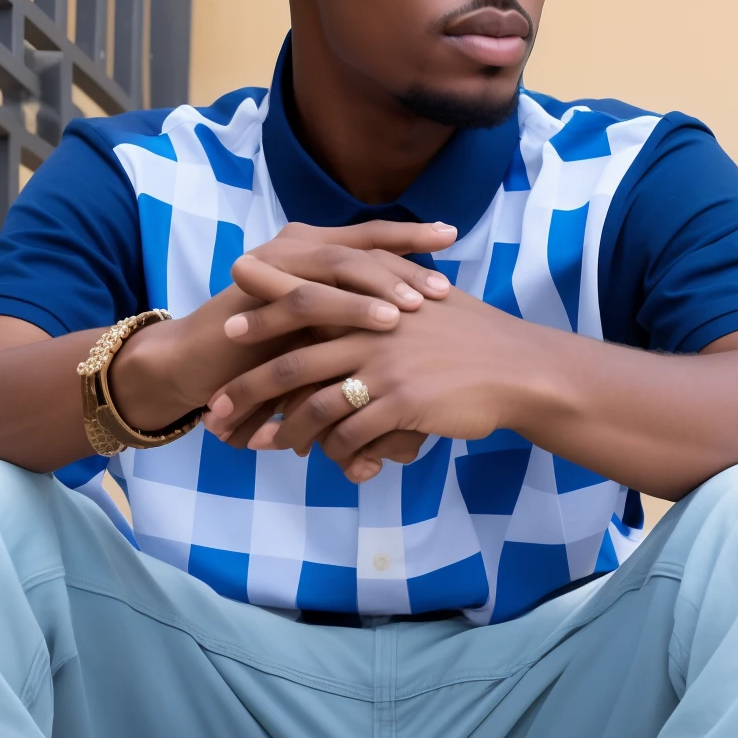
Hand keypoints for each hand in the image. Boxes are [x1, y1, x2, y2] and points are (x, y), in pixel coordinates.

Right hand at [108, 219, 453, 432]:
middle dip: (406, 266)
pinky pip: (312, 292)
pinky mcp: (258, 286)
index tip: (452, 236)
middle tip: (444, 288)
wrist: (200, 369)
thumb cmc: (266, 359)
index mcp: (314, 250)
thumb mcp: (324, 340)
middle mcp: (296, 247)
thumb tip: (419, 337)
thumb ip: (361, 329)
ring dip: (383, 286)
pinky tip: (384, 322)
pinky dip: (351, 307)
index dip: (409, 237)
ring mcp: (275, 262)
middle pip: (363, 248)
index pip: (370, 239)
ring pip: (341, 264)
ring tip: (420, 306)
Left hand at [205, 286, 533, 483]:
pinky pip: (351, 433)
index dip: (262, 316)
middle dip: (248, 387)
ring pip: (314, 402)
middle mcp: (371, 328)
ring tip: (257, 446)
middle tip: (217, 408)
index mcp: (373, 298)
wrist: (520, 369)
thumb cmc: (475, 337)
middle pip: (291, 358)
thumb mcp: (428, 296)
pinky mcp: (402, 402)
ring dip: (280, 429)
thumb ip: (388, 285)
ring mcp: (385, 366)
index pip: (303, 301)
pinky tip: (316, 460)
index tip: (228, 329)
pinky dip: (329, 450)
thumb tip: (361, 277)